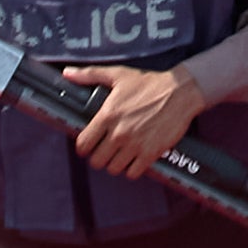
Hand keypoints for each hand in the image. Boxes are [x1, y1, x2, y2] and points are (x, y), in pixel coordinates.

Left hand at [60, 60, 210, 176]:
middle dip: (99, 157)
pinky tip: (135, 160)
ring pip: (113, 169)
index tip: (88, 146)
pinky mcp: (150, 153)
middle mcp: (119, 133)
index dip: (83, 147)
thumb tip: (68, 73)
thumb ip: (89, 75)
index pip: (83, 144)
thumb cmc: (149, 83)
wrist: (180, 91)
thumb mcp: (118, 75)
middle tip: (106, 151)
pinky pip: (133, 173)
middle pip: (97, 161)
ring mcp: (135, 145)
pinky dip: (132, 169)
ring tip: (120, 156)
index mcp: (107, 115)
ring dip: (115, 164)